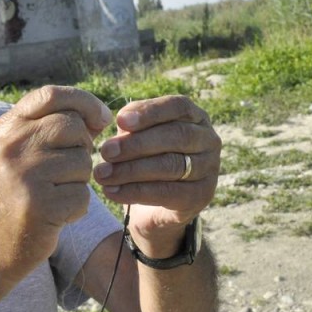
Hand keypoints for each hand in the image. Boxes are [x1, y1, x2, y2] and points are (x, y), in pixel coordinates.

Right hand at [0, 85, 111, 282]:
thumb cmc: (3, 196)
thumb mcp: (10, 153)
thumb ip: (44, 129)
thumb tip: (98, 115)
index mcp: (2, 129)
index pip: (50, 95)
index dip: (83, 101)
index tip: (101, 116)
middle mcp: (10, 146)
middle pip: (73, 126)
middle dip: (82, 146)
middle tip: (67, 168)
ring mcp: (24, 175)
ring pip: (83, 161)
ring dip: (78, 180)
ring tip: (53, 193)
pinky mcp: (40, 205)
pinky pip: (83, 195)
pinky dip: (76, 207)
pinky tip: (53, 215)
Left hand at [93, 95, 220, 257]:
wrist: (156, 204)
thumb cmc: (145, 156)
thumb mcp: (136, 135)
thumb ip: (131, 125)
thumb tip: (121, 121)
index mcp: (194, 116)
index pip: (177, 106)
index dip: (149, 112)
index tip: (120, 121)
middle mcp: (208, 139)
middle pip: (176, 136)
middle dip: (136, 144)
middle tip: (105, 151)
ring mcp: (209, 168)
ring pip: (171, 165)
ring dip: (131, 170)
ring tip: (102, 174)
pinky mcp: (201, 196)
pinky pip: (168, 192)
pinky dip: (136, 192)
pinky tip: (112, 191)